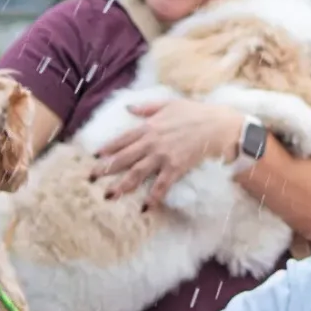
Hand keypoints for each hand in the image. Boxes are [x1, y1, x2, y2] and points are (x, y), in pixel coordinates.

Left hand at [93, 100, 244, 205]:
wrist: (218, 125)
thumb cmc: (196, 112)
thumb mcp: (169, 103)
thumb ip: (147, 108)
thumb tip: (128, 108)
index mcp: (149, 127)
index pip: (123, 139)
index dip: (108, 148)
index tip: (95, 156)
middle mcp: (152, 142)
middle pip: (124, 158)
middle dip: (106, 169)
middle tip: (92, 178)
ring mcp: (163, 156)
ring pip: (137, 173)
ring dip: (123, 185)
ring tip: (109, 196)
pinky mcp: (176, 167)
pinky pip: (162, 185)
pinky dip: (153, 196)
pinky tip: (145, 207)